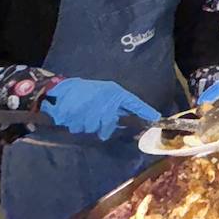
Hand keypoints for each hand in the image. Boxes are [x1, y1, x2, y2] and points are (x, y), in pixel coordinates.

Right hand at [42, 79, 160, 140]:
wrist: (61, 90)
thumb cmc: (86, 91)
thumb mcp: (106, 93)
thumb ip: (117, 107)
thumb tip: (128, 123)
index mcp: (114, 93)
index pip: (134, 103)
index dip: (145, 111)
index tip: (156, 118)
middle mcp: (105, 102)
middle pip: (108, 125)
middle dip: (103, 127)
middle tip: (96, 118)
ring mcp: (90, 110)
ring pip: (94, 129)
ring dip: (88, 125)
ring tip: (83, 114)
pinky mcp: (76, 117)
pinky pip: (80, 129)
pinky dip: (77, 125)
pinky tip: (75, 116)